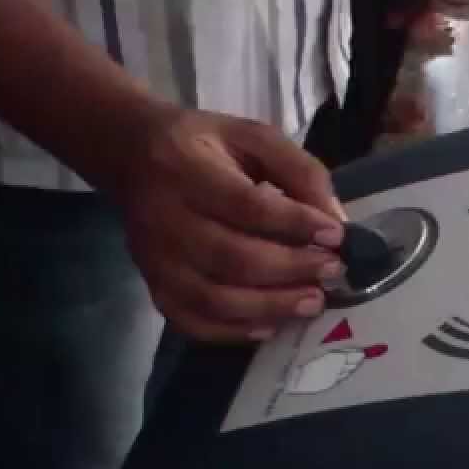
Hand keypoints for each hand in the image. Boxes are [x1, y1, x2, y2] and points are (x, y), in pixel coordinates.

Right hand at [116, 106, 347, 341]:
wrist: (131, 155)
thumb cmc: (205, 146)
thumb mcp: (254, 138)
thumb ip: (299, 171)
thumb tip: (336, 220)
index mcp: (188, 171)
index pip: (247, 206)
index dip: (295, 224)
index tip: (336, 235)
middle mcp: (165, 219)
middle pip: (233, 258)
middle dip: (291, 270)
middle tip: (332, 272)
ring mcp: (156, 260)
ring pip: (215, 298)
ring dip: (271, 306)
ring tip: (312, 302)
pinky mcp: (154, 286)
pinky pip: (193, 322)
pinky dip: (235, 331)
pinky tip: (270, 325)